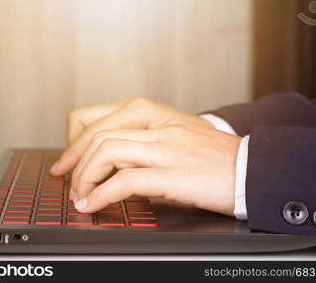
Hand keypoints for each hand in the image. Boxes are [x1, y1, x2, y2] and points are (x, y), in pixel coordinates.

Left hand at [68, 118, 240, 215]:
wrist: (251, 168)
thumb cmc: (212, 155)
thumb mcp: (172, 134)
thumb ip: (140, 139)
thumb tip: (107, 160)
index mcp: (154, 111)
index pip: (96, 117)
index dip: (74, 140)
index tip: (67, 160)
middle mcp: (157, 124)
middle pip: (96, 134)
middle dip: (72, 160)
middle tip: (64, 180)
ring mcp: (165, 146)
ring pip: (106, 151)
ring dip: (84, 176)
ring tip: (80, 196)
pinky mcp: (173, 173)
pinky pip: (125, 181)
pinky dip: (102, 194)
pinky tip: (95, 205)